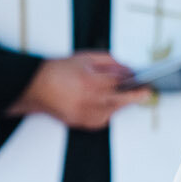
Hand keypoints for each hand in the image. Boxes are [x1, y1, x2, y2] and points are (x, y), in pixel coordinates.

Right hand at [10, 52, 153, 129]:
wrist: (34, 87)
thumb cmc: (57, 71)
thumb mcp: (85, 58)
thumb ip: (110, 62)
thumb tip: (128, 68)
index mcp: (90, 81)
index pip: (121, 83)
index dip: (134, 81)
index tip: (145, 81)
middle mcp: (89, 100)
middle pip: (121, 100)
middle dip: (136, 96)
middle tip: (145, 92)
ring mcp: (85, 114)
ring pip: (113, 110)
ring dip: (119, 102)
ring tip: (121, 94)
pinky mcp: (82, 123)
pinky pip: (102, 118)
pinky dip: (107, 110)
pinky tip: (104, 102)